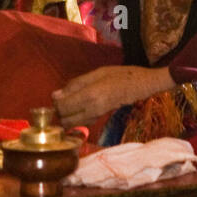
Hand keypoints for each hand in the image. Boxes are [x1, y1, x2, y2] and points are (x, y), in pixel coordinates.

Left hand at [52, 64, 173, 128]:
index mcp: (90, 95)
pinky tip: (82, 106)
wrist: (141, 86)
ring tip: (73, 102)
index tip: (58, 94)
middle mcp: (92, 109)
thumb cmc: (120, 75)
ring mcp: (96, 116)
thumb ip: (75, 84)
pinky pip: (81, 122)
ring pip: (71, 124)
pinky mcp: (99, 119)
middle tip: (64, 99)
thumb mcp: (97, 73)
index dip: (56, 102)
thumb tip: (55, 96)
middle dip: (60, 111)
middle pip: (64, 119)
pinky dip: (76, 117)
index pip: (62, 107)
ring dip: (67, 115)